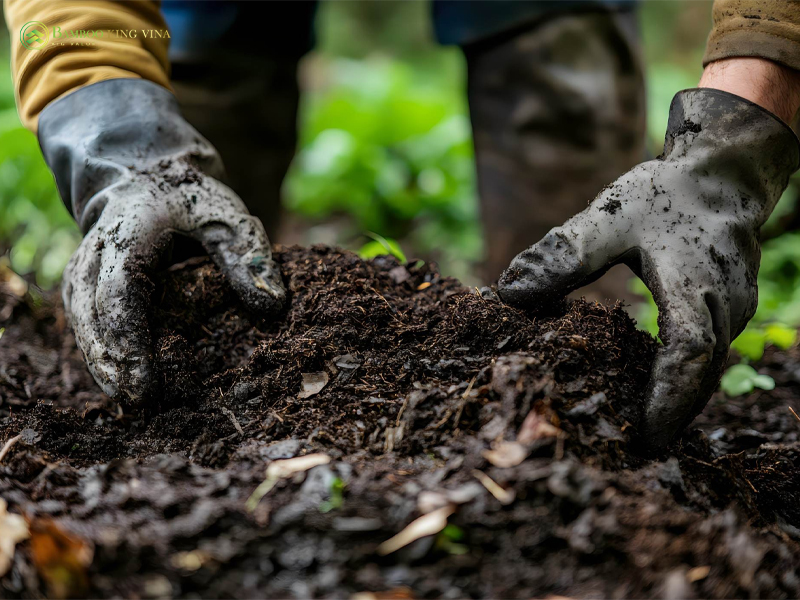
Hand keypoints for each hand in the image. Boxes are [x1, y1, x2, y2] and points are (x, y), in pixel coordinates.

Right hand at [39, 80, 284, 402]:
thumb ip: (248, 257)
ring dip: (99, 361)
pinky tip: (120, 381)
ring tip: (126, 401)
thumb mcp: (227, 216)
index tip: (145, 385)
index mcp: (128, 232)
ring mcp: (85, 267)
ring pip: (80, 319)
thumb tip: (273, 307)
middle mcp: (95, 250)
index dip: (129, 343)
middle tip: (135, 403)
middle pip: (88, 313)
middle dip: (107, 361)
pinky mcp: (86, 283)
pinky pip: (86, 320)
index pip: (119, 294)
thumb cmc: (191, 199)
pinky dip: (100, 350)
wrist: (147, 178)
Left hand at [497, 84, 798, 448]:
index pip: (689, 353)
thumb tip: (506, 294)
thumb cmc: (664, 194)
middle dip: (669, 415)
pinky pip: (707, 355)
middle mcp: (724, 306)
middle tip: (631, 452)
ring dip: (676, 401)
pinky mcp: (727, 312)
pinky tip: (652, 392)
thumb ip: (562, 255)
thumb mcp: (609, 216)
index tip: (644, 436)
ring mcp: (733, 312)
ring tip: (638, 434)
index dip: (668, 399)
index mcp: (695, 285)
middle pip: (701, 375)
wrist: (719, 174)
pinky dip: (681, 379)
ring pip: (707, 369)